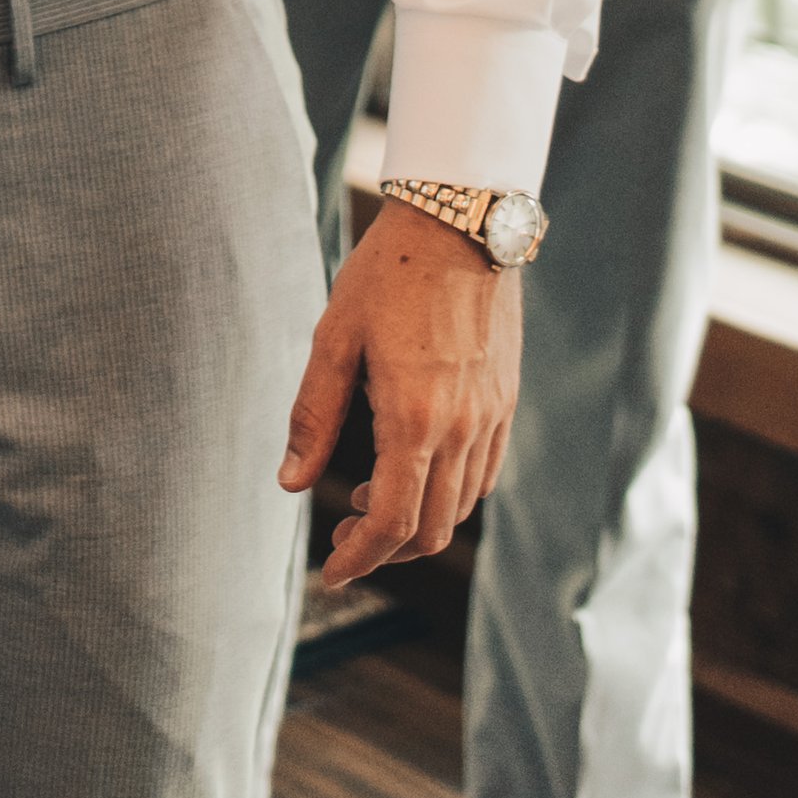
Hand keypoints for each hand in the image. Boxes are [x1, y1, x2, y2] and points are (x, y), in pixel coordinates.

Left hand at [280, 198, 520, 587]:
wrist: (460, 224)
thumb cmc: (387, 274)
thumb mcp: (334, 338)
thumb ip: (313, 415)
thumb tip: (291, 483)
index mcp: (414, 417)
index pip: (392, 523)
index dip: (360, 560)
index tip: (332, 573)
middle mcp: (462, 428)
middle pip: (431, 530)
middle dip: (384, 550)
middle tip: (342, 538)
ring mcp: (492, 417)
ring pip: (461, 507)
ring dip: (417, 525)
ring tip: (370, 503)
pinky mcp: (506, 401)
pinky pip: (484, 474)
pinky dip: (450, 495)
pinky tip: (415, 473)